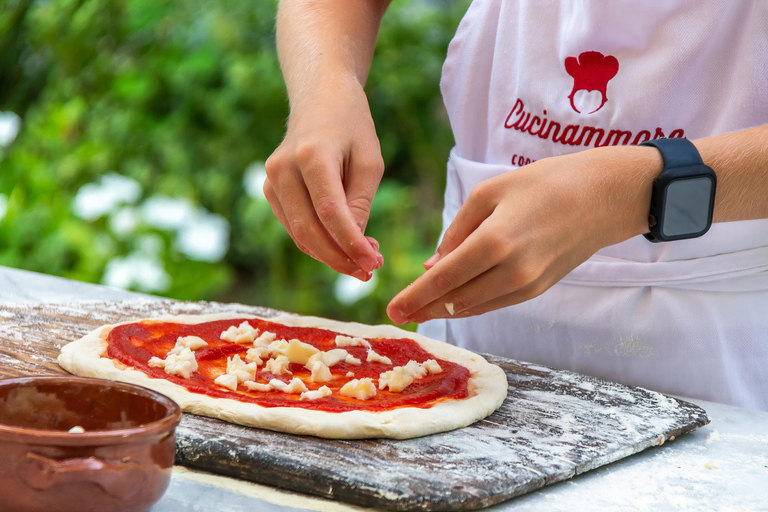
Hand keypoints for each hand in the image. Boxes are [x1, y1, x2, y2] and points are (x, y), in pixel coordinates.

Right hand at [264, 77, 383, 279]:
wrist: (319, 96)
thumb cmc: (352, 125)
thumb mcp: (370, 160)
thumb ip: (360, 204)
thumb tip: (355, 247)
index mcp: (311, 155)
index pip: (330, 213)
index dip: (351, 244)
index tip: (374, 264)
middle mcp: (283, 168)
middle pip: (309, 230)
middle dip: (340, 258)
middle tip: (369, 271)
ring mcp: (271, 179)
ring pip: (299, 234)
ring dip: (330, 254)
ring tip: (362, 258)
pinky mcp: (269, 189)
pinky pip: (294, 226)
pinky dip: (318, 241)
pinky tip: (343, 243)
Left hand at [387, 145, 661, 323]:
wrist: (604, 197)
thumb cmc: (543, 183)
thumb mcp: (490, 192)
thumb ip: (457, 231)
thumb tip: (433, 266)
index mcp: (495, 241)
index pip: (444, 279)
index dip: (414, 297)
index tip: (392, 310)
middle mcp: (511, 271)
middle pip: (455, 300)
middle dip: (424, 309)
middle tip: (400, 315)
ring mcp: (528, 285)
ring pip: (474, 307)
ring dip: (445, 311)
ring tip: (419, 312)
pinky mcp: (538, 289)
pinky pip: (494, 304)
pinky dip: (470, 305)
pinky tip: (452, 303)